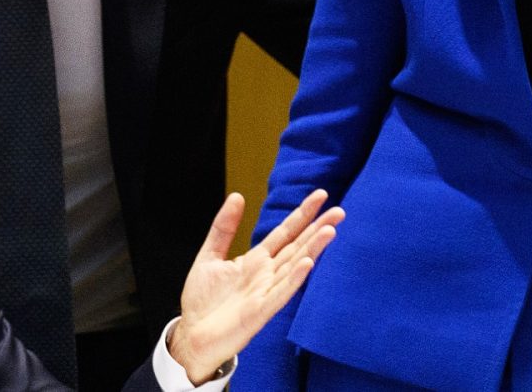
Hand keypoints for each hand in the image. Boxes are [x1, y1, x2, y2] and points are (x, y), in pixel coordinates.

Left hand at [167, 189, 343, 383]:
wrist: (191, 336)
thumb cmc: (202, 301)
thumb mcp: (209, 256)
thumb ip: (224, 227)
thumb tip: (237, 195)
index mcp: (256, 260)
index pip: (285, 233)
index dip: (302, 214)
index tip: (321, 196)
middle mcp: (266, 274)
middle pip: (297, 246)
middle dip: (317, 228)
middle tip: (339, 211)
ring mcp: (266, 292)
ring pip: (294, 266)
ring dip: (313, 249)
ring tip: (330, 230)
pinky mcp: (260, 311)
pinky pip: (280, 292)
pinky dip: (294, 278)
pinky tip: (308, 263)